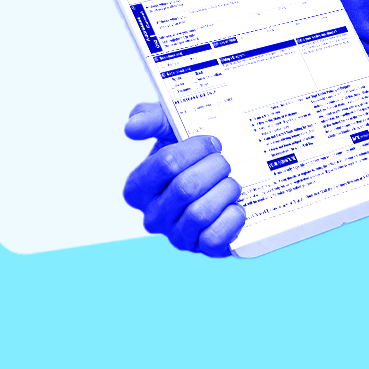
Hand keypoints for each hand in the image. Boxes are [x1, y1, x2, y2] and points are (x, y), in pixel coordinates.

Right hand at [121, 102, 245, 256]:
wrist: (222, 175)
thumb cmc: (190, 154)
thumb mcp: (169, 128)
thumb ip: (149, 119)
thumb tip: (131, 127)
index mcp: (138, 188)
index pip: (166, 163)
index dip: (196, 148)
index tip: (211, 142)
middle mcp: (153, 216)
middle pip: (186, 187)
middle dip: (214, 167)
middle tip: (224, 161)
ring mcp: (177, 236)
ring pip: (201, 212)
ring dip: (225, 190)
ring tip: (231, 182)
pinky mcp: (203, 249)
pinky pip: (216, 238)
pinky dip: (232, 219)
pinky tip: (236, 206)